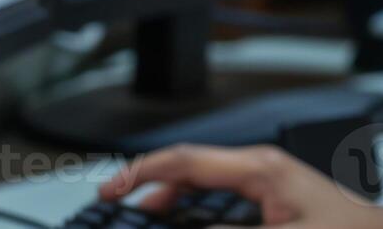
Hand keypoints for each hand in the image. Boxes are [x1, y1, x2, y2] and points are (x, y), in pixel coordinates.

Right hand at [98, 143, 382, 228]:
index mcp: (260, 167)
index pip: (187, 160)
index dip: (143, 173)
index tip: (112, 190)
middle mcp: (260, 167)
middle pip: (189, 171)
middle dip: (150, 189)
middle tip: (117, 208)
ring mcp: (265, 181)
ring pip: (202, 185)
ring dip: (172, 202)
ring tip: (142, 218)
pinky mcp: (270, 198)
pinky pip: (220, 199)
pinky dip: (196, 211)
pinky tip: (184, 223)